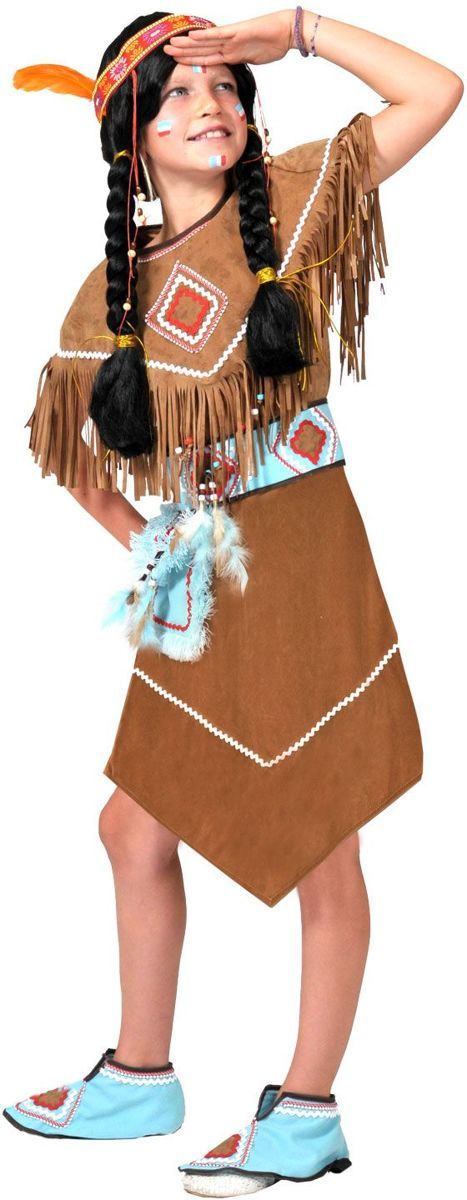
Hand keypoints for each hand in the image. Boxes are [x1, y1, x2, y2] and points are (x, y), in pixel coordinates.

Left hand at [163, 10, 295, 66]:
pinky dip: (204, 37)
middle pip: (201, 49)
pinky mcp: (237, 33)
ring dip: (187, 44)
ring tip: (171, 44)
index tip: (177, 61)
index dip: (191, 59)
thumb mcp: (252, 59)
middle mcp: (228, 45)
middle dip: (183, 51)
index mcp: (230, 52)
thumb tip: (233, 74)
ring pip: (205, 43)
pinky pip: (218, 36)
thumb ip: (241, 64)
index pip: (206, 57)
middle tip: (165, 51)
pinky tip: (191, 37)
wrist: (286, 32)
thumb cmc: (273, 44)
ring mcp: (231, 38)